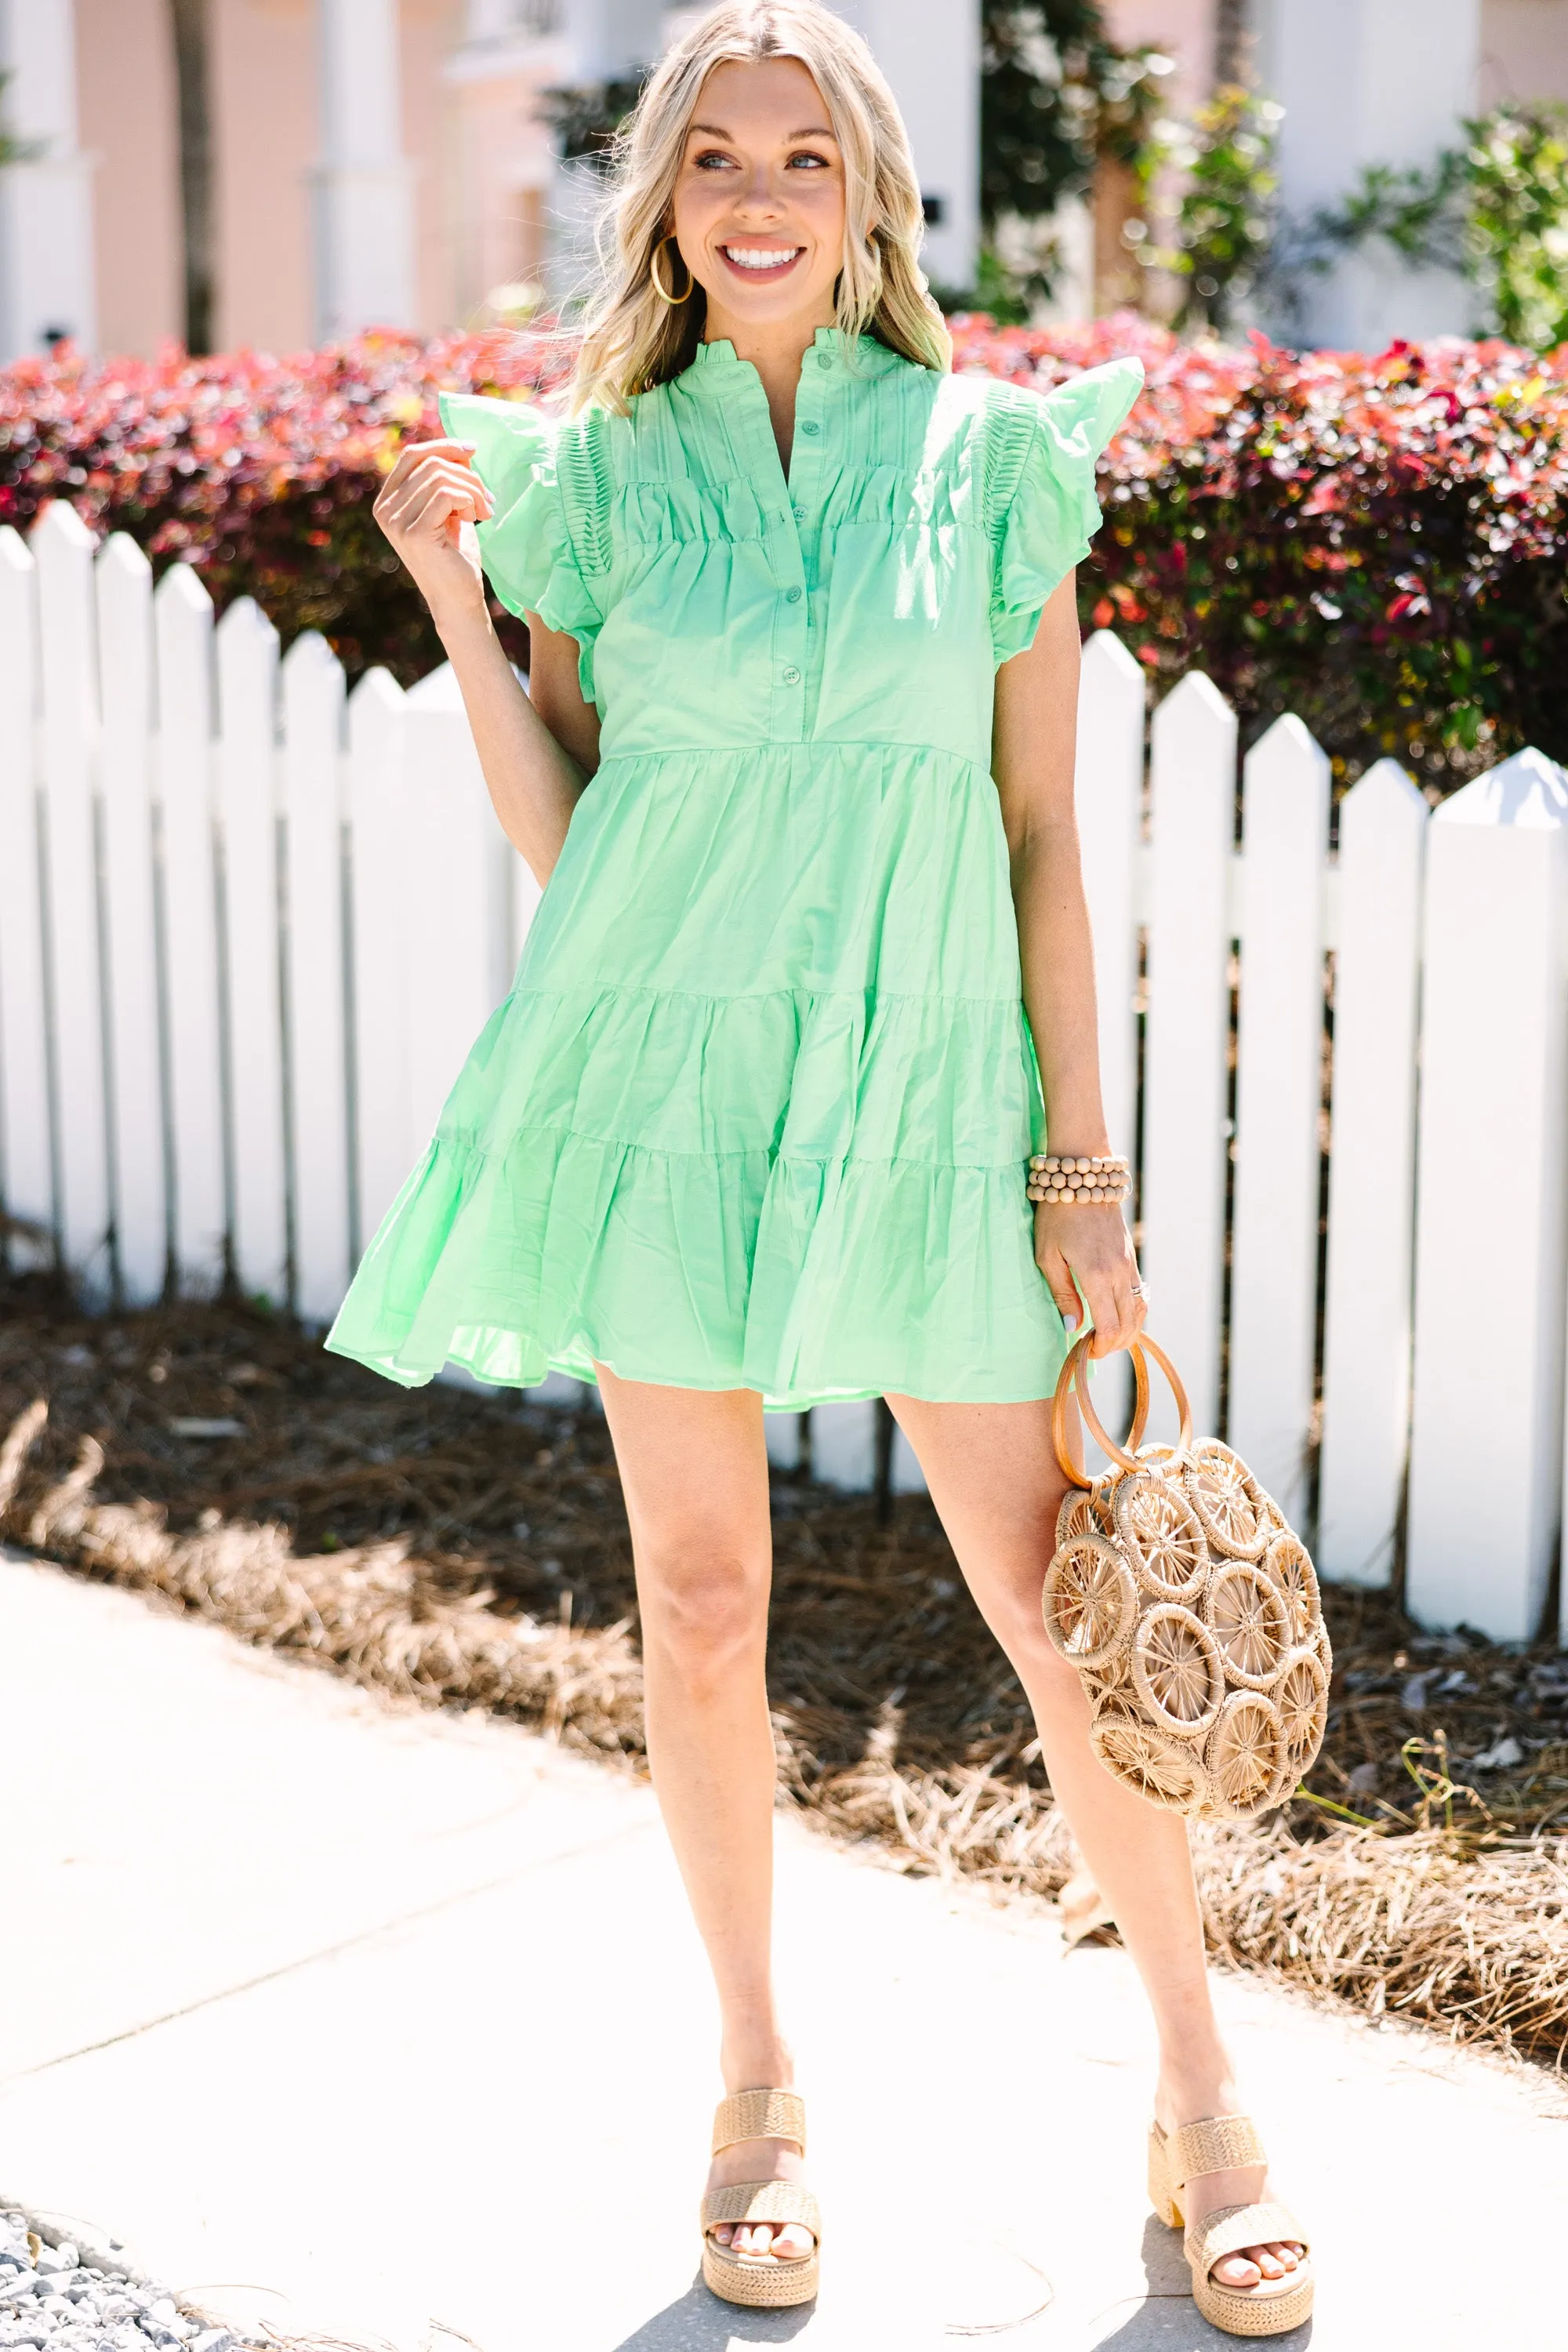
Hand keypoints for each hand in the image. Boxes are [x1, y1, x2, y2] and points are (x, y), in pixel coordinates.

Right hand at [373, 437, 495, 626]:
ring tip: (485, 512)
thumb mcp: (449, 509)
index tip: (472, 450)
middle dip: (466, 474)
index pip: (412, 455)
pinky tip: (477, 520)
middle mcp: (384, 510)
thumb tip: (461, 448)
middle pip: (430, 463)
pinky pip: (447, 494)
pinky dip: (469, 501)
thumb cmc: (456, 556)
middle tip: (487, 499)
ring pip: (441, 477)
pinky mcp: (414, 532)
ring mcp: (396, 521)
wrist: (459, 599)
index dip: (443, 445)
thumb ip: (447, 480)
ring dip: (472, 490)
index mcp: (388, 501)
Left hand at [1035, 1199, 1146, 1357]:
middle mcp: (1119, 1273)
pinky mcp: (1131, 1257)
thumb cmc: (1057, 1216)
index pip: (1110, 1326)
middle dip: (1114, 1344)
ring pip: (1140, 1310)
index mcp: (1096, 1275)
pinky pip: (1141, 1293)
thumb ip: (1061, 1294)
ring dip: (1128, 1331)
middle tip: (1094, 1349)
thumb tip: (1073, 1327)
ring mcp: (1129, 1265)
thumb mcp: (1047, 1256)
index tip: (1087, 1351)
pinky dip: (1134, 1312)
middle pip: (1129, 1324)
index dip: (1102, 1346)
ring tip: (1108, 1338)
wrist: (1084, 1178)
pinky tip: (1119, 1316)